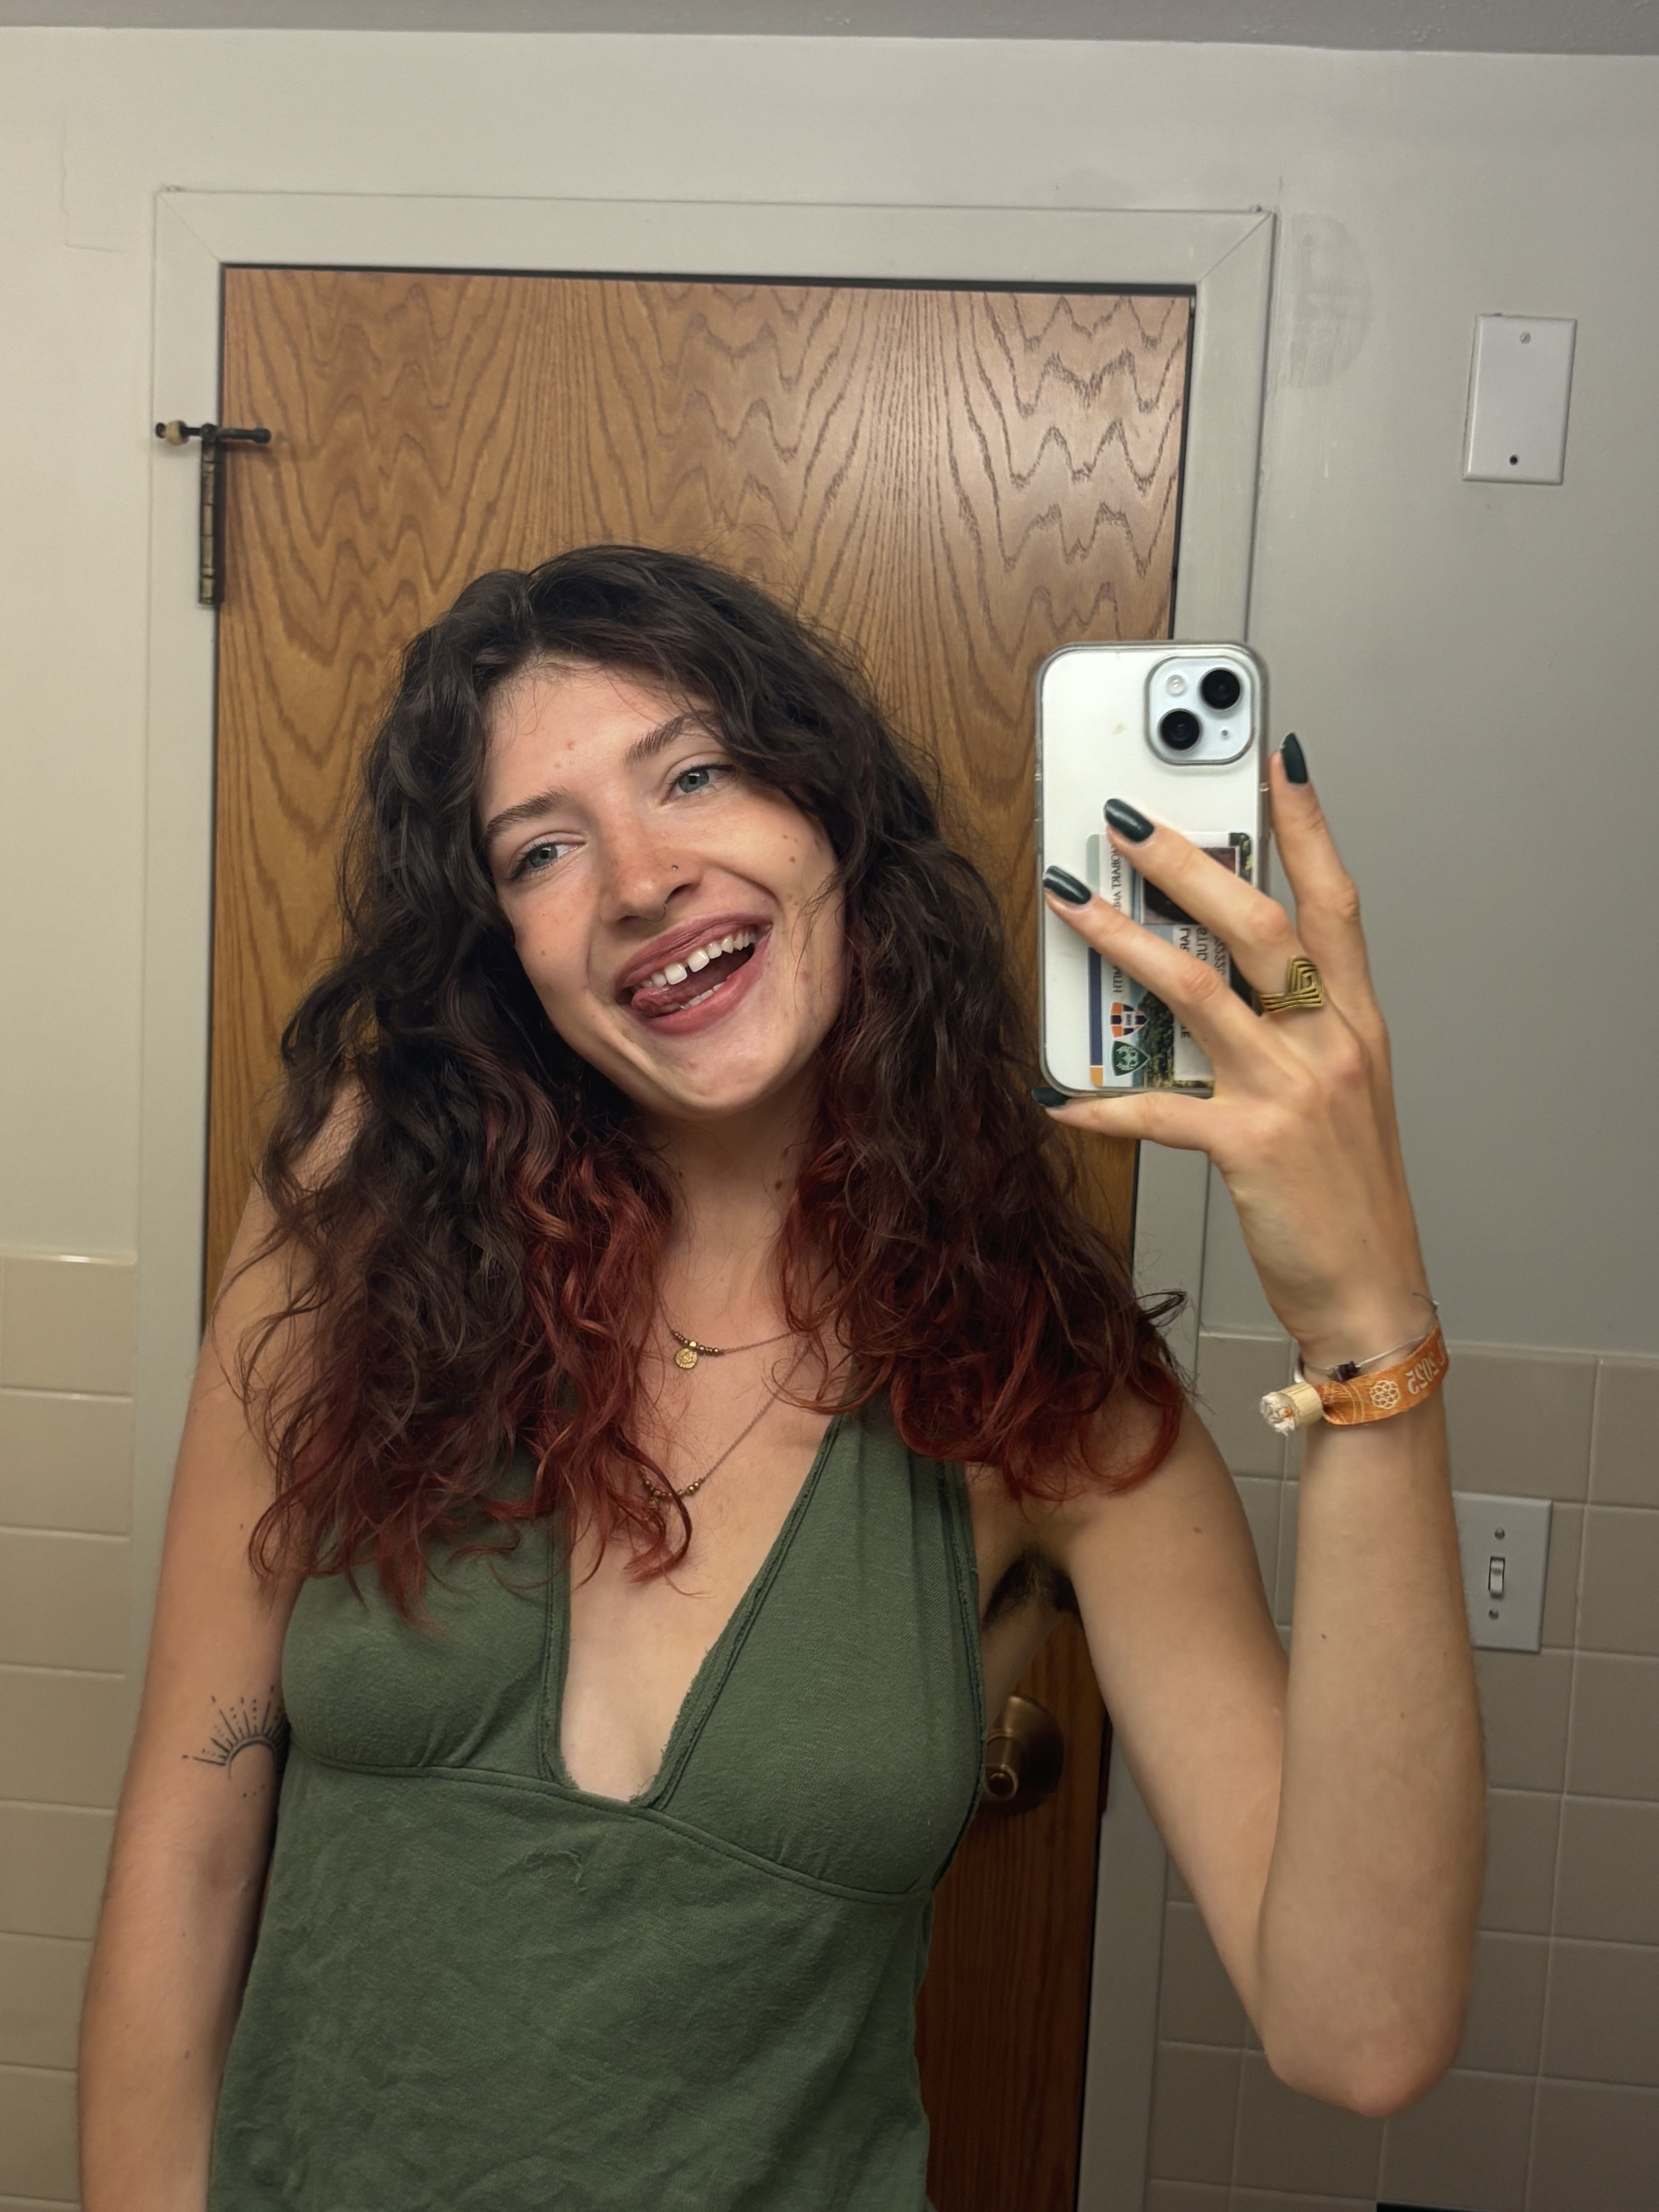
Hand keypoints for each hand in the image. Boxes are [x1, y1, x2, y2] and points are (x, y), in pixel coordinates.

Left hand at [1039, 742, 1428, 1369]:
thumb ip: (1292, 1031)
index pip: (1335, 903)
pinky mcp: (1250, 1146)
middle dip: (1188, 863)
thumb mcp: (1338, 1095)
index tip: (1278, 768)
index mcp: (1352, 1024)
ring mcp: (1291, 1091)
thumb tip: (1223, 982)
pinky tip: (1060, 1097)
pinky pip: (1159, 1109)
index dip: (1309, 829)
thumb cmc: (1345, 1196)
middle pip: (1257, 924)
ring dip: (1125, 942)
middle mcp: (1328, 1043)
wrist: (1370, 1290)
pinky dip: (1102, 1102)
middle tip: (1128, 823)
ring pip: (1198, 991)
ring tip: (1073, 906)